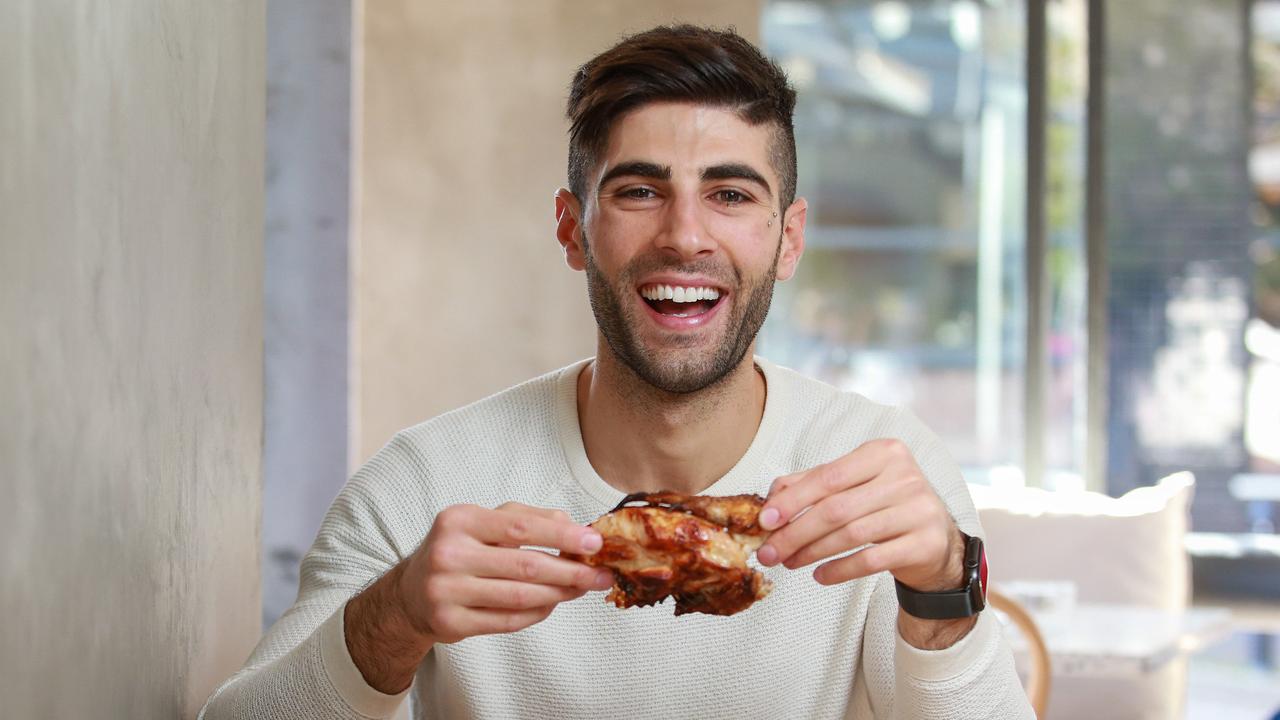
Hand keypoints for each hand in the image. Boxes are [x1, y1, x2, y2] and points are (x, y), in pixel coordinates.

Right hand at [396, 502, 614, 643]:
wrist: (410, 593)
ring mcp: (446, 591)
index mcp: (459, 520)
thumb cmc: (458, 551)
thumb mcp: (484, 523)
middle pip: (526, 566)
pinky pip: (508, 621)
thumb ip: (528, 518)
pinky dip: (537, 614)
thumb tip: (573, 526)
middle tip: (600, 575)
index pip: (521, 527)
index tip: (594, 543)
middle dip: (570, 572)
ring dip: (559, 595)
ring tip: (580, 589)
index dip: (563, 536)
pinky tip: (552, 605)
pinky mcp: (449, 623)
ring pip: (520, 596)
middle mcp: (449, 554)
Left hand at [755, 439, 963, 592]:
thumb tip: (771, 498)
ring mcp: (919, 510)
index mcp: (884, 453)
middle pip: (836, 508)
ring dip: (812, 552)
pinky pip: (871, 560)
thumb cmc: (887, 508)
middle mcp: (905, 477)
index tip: (765, 520)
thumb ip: (813, 484)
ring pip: (851, 534)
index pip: (828, 476)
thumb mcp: (854, 487)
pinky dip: (840, 570)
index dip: (792, 500)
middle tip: (769, 552)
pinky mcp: (925, 544)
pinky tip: (819, 575)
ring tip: (789, 563)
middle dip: (796, 532)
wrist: (936, 541)